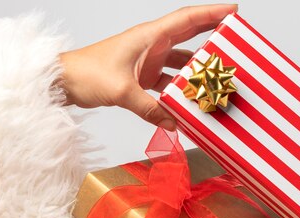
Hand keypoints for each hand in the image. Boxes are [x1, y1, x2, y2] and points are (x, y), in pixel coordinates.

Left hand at [59, 4, 237, 129]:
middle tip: (234, 45)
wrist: (65, 82)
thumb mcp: (121, 91)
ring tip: (217, 80)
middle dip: (211, 39)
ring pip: (179, 63)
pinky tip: (188, 103)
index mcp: (148, 37)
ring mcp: (146, 61)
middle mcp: (149, 45)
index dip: (211, 13)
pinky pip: (167, 81)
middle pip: (188, 38)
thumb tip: (173, 123)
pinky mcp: (141, 77)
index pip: (186, 19)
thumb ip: (149, 109)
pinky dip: (178, 91)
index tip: (233, 12)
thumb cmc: (87, 73)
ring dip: (196, 71)